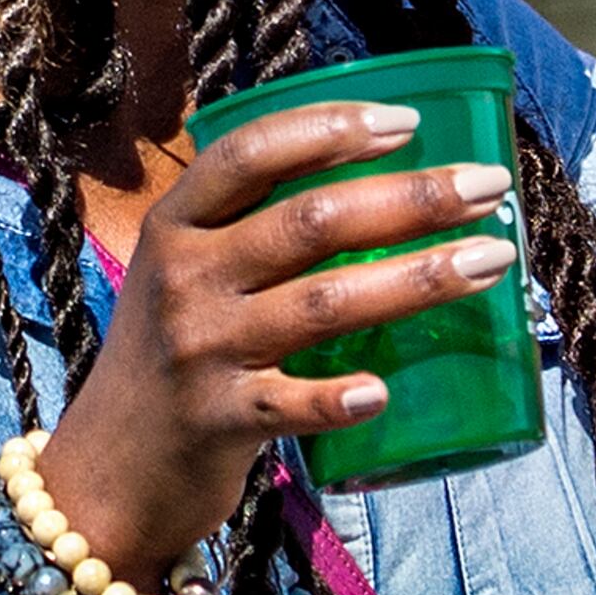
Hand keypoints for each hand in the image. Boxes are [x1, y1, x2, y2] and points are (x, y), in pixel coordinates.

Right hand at [37, 101, 520, 583]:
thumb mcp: (185, 274)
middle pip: (311, 221)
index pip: (253, 152)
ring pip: (324, 304)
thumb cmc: (170, 356)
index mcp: (176, 225)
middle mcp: (185, 277)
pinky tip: (384, 390)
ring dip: (418, 279)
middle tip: (489, 186)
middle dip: (411, 197)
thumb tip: (381, 181)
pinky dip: (339, 397)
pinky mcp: (217, 422)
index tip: (409, 122)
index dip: (332, 129)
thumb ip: (252, 229)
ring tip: (491, 260)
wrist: (104, 471)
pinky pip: (291, 407)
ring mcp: (201, 350)